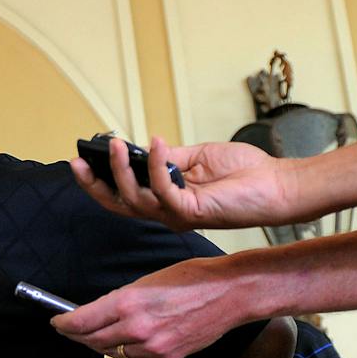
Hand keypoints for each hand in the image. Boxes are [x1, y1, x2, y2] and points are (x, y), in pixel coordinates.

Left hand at [51, 255, 246, 357]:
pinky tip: (124, 343)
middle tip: (70, 330)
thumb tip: (97, 313)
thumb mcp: (147, 280)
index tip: (57, 322)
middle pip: (92, 340)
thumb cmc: (192, 278)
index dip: (64, 324)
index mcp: (129, 302)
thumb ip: (120, 300)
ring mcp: (152, 347)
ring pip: (112, 352)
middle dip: (78, 335)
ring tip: (96, 335)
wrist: (231, 293)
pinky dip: (124, 353)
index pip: (82, 321)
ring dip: (100, 344)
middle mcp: (137, 328)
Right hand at [70, 137, 300, 230]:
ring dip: (121, 170)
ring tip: (116, 145)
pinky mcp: (191, 212)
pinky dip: (157, 165)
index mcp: (166, 200)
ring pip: (134, 199)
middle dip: (94, 185)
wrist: (278, 184)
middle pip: (119, 205)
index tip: (85, 160)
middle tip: (78, 162)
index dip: (102, 181)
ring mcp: (177, 214)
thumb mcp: (198, 157)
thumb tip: (144, 149)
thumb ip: (170, 158)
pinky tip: (158, 143)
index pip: (124, 195)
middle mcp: (166, 212)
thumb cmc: (245, 173)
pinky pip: (163, 189)